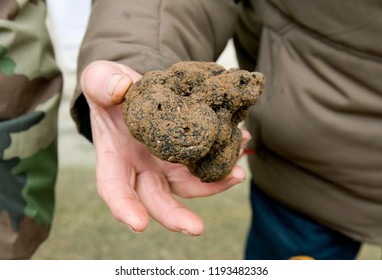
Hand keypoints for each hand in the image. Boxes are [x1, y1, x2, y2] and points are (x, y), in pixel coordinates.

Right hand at [80, 60, 248, 235]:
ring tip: (236, 172)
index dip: (124, 207)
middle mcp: (141, 169)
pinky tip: (238, 145)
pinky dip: (222, 161)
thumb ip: (101, 83)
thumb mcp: (100, 79)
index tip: (138, 224)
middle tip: (197, 229)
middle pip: (157, 199)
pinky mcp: (186, 155)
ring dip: (213, 185)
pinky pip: (205, 164)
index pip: (114, 188)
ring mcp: (166, 164)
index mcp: (115, 157)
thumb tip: (120, 87)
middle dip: (176, 216)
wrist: (134, 90)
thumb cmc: (111, 89)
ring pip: (189, 185)